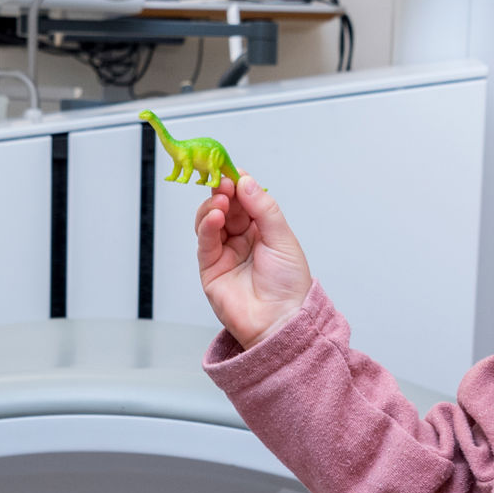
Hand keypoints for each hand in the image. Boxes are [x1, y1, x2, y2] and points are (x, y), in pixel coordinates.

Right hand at [196, 176, 314, 349]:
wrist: (281, 322)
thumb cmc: (289, 286)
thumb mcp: (283, 238)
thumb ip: (263, 208)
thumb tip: (245, 181)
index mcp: (263, 230)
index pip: (245, 199)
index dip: (238, 183)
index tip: (233, 170)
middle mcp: (242, 239)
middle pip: (226, 206)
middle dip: (223, 191)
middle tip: (223, 181)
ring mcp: (224, 253)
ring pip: (210, 219)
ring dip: (213, 206)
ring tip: (222, 201)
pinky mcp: (210, 268)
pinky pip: (204, 241)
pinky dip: (206, 225)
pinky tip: (215, 216)